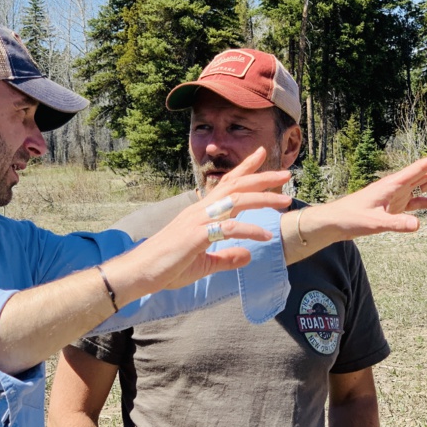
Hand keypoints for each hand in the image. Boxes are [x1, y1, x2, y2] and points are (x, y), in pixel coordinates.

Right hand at [107, 147, 291, 297]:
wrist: (140, 271)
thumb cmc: (166, 266)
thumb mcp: (204, 263)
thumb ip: (226, 259)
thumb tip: (247, 256)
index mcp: (201, 212)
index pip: (226, 184)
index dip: (245, 168)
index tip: (261, 154)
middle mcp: (200, 210)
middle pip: (235, 186)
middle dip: (262, 177)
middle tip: (286, 173)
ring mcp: (198, 221)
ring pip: (236, 201)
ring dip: (263, 199)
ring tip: (285, 200)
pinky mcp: (196, 235)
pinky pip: (228, 229)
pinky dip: (249, 231)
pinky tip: (266, 236)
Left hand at [300, 147, 426, 243]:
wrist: (335, 222)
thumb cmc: (351, 218)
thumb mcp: (374, 222)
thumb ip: (396, 223)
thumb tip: (418, 224)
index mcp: (392, 184)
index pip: (420, 169)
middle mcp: (396, 186)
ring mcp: (397, 196)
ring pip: (425, 185)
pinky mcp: (395, 207)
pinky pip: (418, 202)